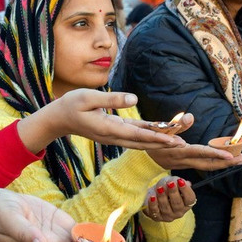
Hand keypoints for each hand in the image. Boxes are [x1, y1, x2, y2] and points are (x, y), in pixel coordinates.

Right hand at [23, 88, 183, 152]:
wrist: (58, 119)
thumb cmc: (71, 105)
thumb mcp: (88, 97)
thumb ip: (111, 99)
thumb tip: (134, 99)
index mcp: (108, 129)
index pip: (138, 135)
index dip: (157, 138)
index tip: (173, 140)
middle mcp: (113, 136)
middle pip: (143, 142)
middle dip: (163, 143)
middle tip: (183, 144)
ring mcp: (113, 137)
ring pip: (140, 141)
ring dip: (158, 142)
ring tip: (176, 141)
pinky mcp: (113, 133)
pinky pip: (134, 136)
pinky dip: (148, 136)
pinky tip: (159, 133)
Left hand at [144, 176, 194, 222]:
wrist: (155, 192)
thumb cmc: (167, 187)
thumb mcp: (174, 182)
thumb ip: (179, 182)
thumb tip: (183, 182)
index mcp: (187, 204)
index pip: (190, 199)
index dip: (186, 190)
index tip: (180, 181)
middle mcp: (179, 212)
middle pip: (177, 204)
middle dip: (173, 193)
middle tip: (169, 184)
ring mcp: (168, 216)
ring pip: (166, 208)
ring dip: (162, 197)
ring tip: (159, 188)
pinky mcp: (157, 218)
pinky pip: (155, 212)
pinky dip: (153, 204)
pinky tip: (152, 197)